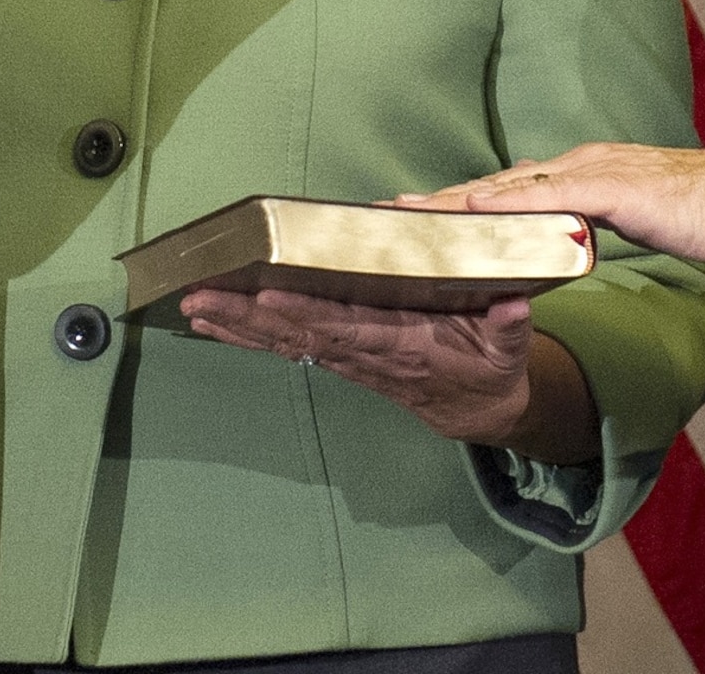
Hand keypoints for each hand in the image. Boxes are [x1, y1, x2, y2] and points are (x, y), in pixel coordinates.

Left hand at [178, 289, 595, 462]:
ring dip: (236, 325)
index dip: (305, 312)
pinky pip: (287, 345)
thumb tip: (513, 302)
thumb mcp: (509, 349)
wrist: (477, 409)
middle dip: (246, 316)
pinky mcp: (339, 356)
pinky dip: (247, 333)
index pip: (345, 326)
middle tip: (198, 299)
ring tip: (191, 307)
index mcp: (401, 344)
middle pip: (297, 334)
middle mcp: (365, 352)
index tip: (266, 295)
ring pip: (284, 341)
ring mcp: (347, 358)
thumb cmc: (489, 368)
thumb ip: (509, 326)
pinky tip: (213, 322)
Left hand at [407, 143, 704, 269]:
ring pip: (509, 189)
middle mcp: (580, 164)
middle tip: (388, 214)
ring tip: (410, 217)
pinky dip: (507, 208)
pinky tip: (475, 216)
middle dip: (440, 201)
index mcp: (584, 171)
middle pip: (495, 185)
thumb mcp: (637, 217)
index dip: (460, 202)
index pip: (509, 189)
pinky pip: (547, 201)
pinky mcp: (611, 191)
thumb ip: (597, 218)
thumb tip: (564, 228)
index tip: (418, 215)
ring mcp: (593, 173)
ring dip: (456, 203)